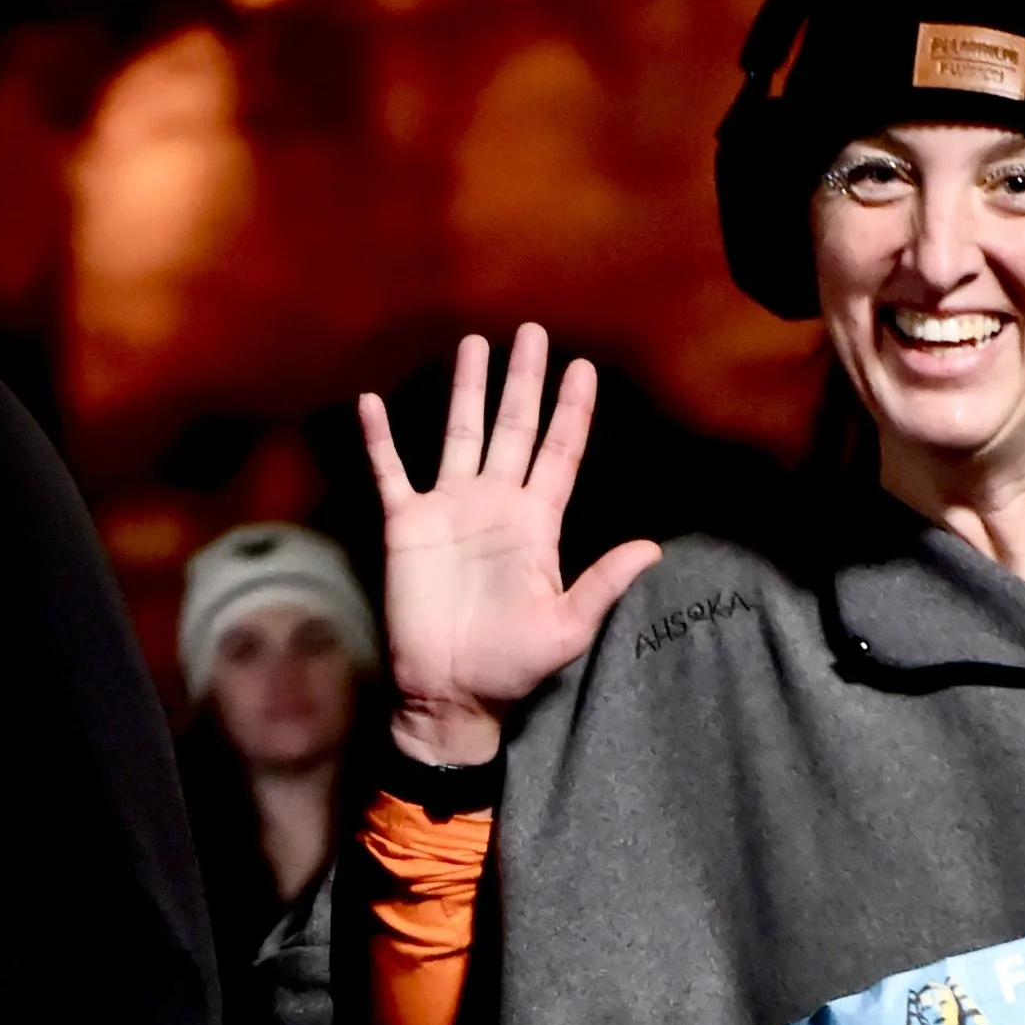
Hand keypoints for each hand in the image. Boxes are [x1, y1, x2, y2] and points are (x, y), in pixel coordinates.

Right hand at [359, 326, 660, 766]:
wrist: (449, 693)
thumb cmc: (511, 666)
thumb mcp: (568, 627)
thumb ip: (604, 583)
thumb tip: (653, 548)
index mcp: (536, 524)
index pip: (559, 454)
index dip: (573, 412)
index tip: (584, 368)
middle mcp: (495, 504)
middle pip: (513, 428)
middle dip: (524, 381)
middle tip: (533, 332)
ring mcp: (450, 509)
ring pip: (460, 434)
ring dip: (467, 390)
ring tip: (475, 343)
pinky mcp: (408, 524)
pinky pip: (391, 471)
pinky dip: (381, 439)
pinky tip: (372, 402)